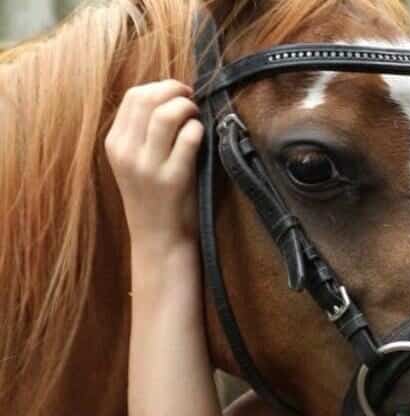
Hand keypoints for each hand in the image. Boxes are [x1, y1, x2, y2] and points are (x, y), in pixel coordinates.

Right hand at [105, 79, 202, 251]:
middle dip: (175, 91)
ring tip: (197, 116)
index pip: (133, 96)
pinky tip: (201, 135)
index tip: (178, 93)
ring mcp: (148, 167)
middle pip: (148, 99)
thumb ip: (143, 132)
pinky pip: (188, 138)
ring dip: (188, 107)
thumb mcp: (135, 162)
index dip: (160, 87)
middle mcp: (127, 152)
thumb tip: (169, 96)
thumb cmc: (154, 198)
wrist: (159, 240)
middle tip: (191, 99)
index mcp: (115, 144)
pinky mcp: (173, 180)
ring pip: (167, 114)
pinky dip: (198, 129)